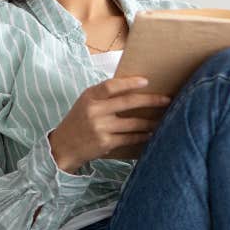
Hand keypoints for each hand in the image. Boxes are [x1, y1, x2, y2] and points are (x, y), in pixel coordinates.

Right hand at [47, 76, 171, 171]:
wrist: (63, 147)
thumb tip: (132, 87)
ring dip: (150, 122)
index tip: (146, 81)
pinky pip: (129, 138)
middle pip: (128, 102)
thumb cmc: (78, 122)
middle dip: (151, 100)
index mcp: (90, 97)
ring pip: (133, 123)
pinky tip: (150, 134)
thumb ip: (103, 96)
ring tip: (163, 120)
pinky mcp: (105, 143)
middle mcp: (94, 111)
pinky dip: (141, 136)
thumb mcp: (85, 103)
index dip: (130, 83)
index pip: (111, 86)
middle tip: (166, 99)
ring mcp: (100, 127)